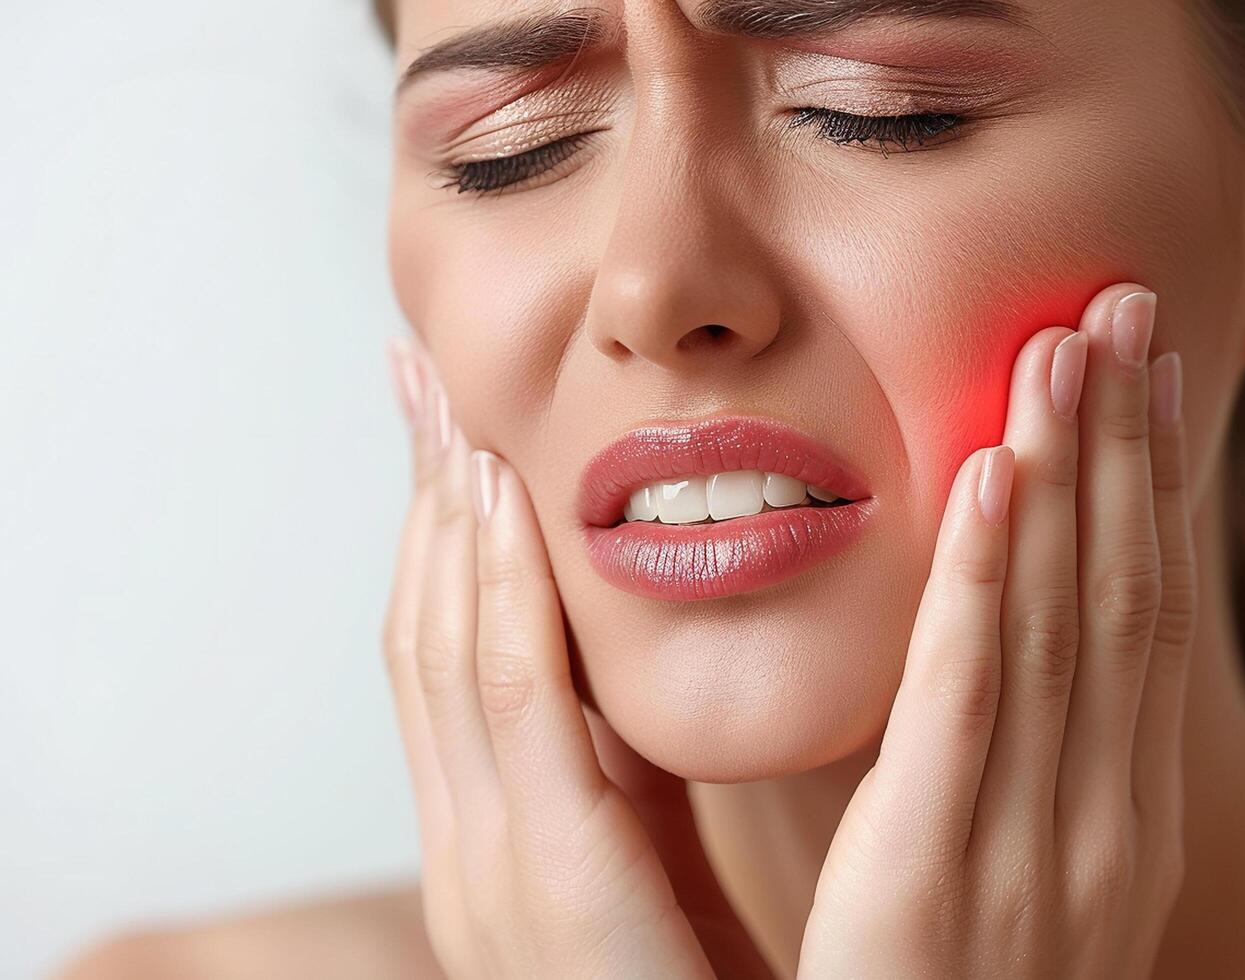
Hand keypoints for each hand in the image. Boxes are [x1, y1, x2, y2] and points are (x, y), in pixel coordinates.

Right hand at [380, 341, 772, 979]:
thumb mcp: (645, 845)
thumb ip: (623, 752)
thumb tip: (624, 641)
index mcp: (493, 832)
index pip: (449, 649)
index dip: (441, 531)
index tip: (447, 427)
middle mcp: (464, 843)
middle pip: (425, 631)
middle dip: (422, 501)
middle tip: (423, 379)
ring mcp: (486, 867)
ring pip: (448, 652)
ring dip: (451, 522)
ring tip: (458, 410)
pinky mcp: (547, 885)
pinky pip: (515, 710)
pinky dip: (503, 596)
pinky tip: (506, 507)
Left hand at [797, 283, 1197, 977]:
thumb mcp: (996, 864)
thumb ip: (996, 759)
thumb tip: (982, 636)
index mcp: (1110, 821)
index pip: (1138, 622)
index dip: (1146, 486)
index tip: (1137, 371)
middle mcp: (1098, 829)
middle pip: (1121, 601)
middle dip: (1128, 447)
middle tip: (1122, 306)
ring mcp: (1035, 858)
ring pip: (1066, 629)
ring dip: (1074, 476)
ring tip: (1067, 344)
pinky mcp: (932, 879)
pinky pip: (970, 706)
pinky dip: (992, 585)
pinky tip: (997, 475)